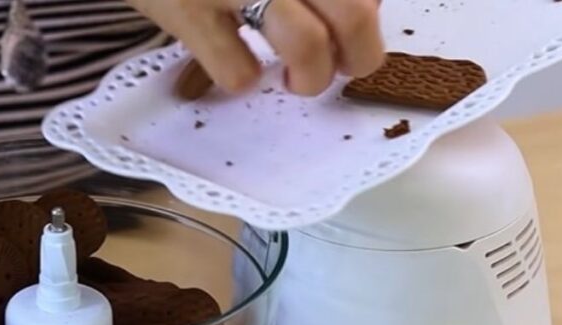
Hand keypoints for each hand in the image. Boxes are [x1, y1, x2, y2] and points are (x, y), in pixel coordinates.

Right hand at [128, 0, 384, 95]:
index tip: (355, 30)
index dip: (372, 15)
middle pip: (355, 14)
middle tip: (345, 68)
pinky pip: (238, 72)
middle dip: (360, 56)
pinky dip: (242, 77)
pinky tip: (232, 60)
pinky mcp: (189, 14)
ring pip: (306, 46)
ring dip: (311, 78)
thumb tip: (370, 6)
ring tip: (297, 81)